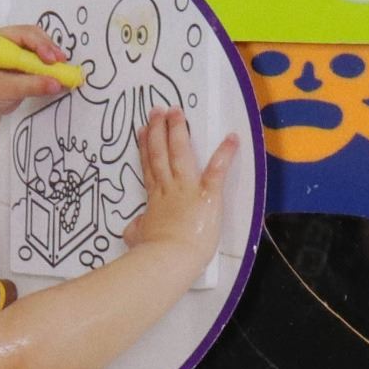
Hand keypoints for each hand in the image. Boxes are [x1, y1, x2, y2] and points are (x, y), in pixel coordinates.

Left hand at [0, 24, 71, 125]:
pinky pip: (39, 66)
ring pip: (39, 51)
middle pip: (34, 39)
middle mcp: (8, 45)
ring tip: (62, 72)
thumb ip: (31, 85)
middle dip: (49, 50)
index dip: (40, 44)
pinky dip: (49, 71)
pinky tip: (58, 78)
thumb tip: (57, 83)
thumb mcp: (5, 89)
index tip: (51, 59)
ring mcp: (16, 57)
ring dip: (52, 60)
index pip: (23, 34)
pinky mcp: (22, 70)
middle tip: (61, 63)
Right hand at [124, 109, 236, 272]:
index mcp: (155, 199)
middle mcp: (170, 188)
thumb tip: (136, 226)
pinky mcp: (208, 195)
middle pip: (162, 154)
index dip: (146, 147)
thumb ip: (137, 228)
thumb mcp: (137, 237)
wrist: (170, 257)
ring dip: (179, 132)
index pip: (150, 167)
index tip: (144, 131)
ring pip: (181, 154)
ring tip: (176, 112)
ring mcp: (188, 188)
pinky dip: (226, 154)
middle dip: (160, 130)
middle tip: (157, 110)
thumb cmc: (153, 253)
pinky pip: (217, 170)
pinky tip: (232, 138)